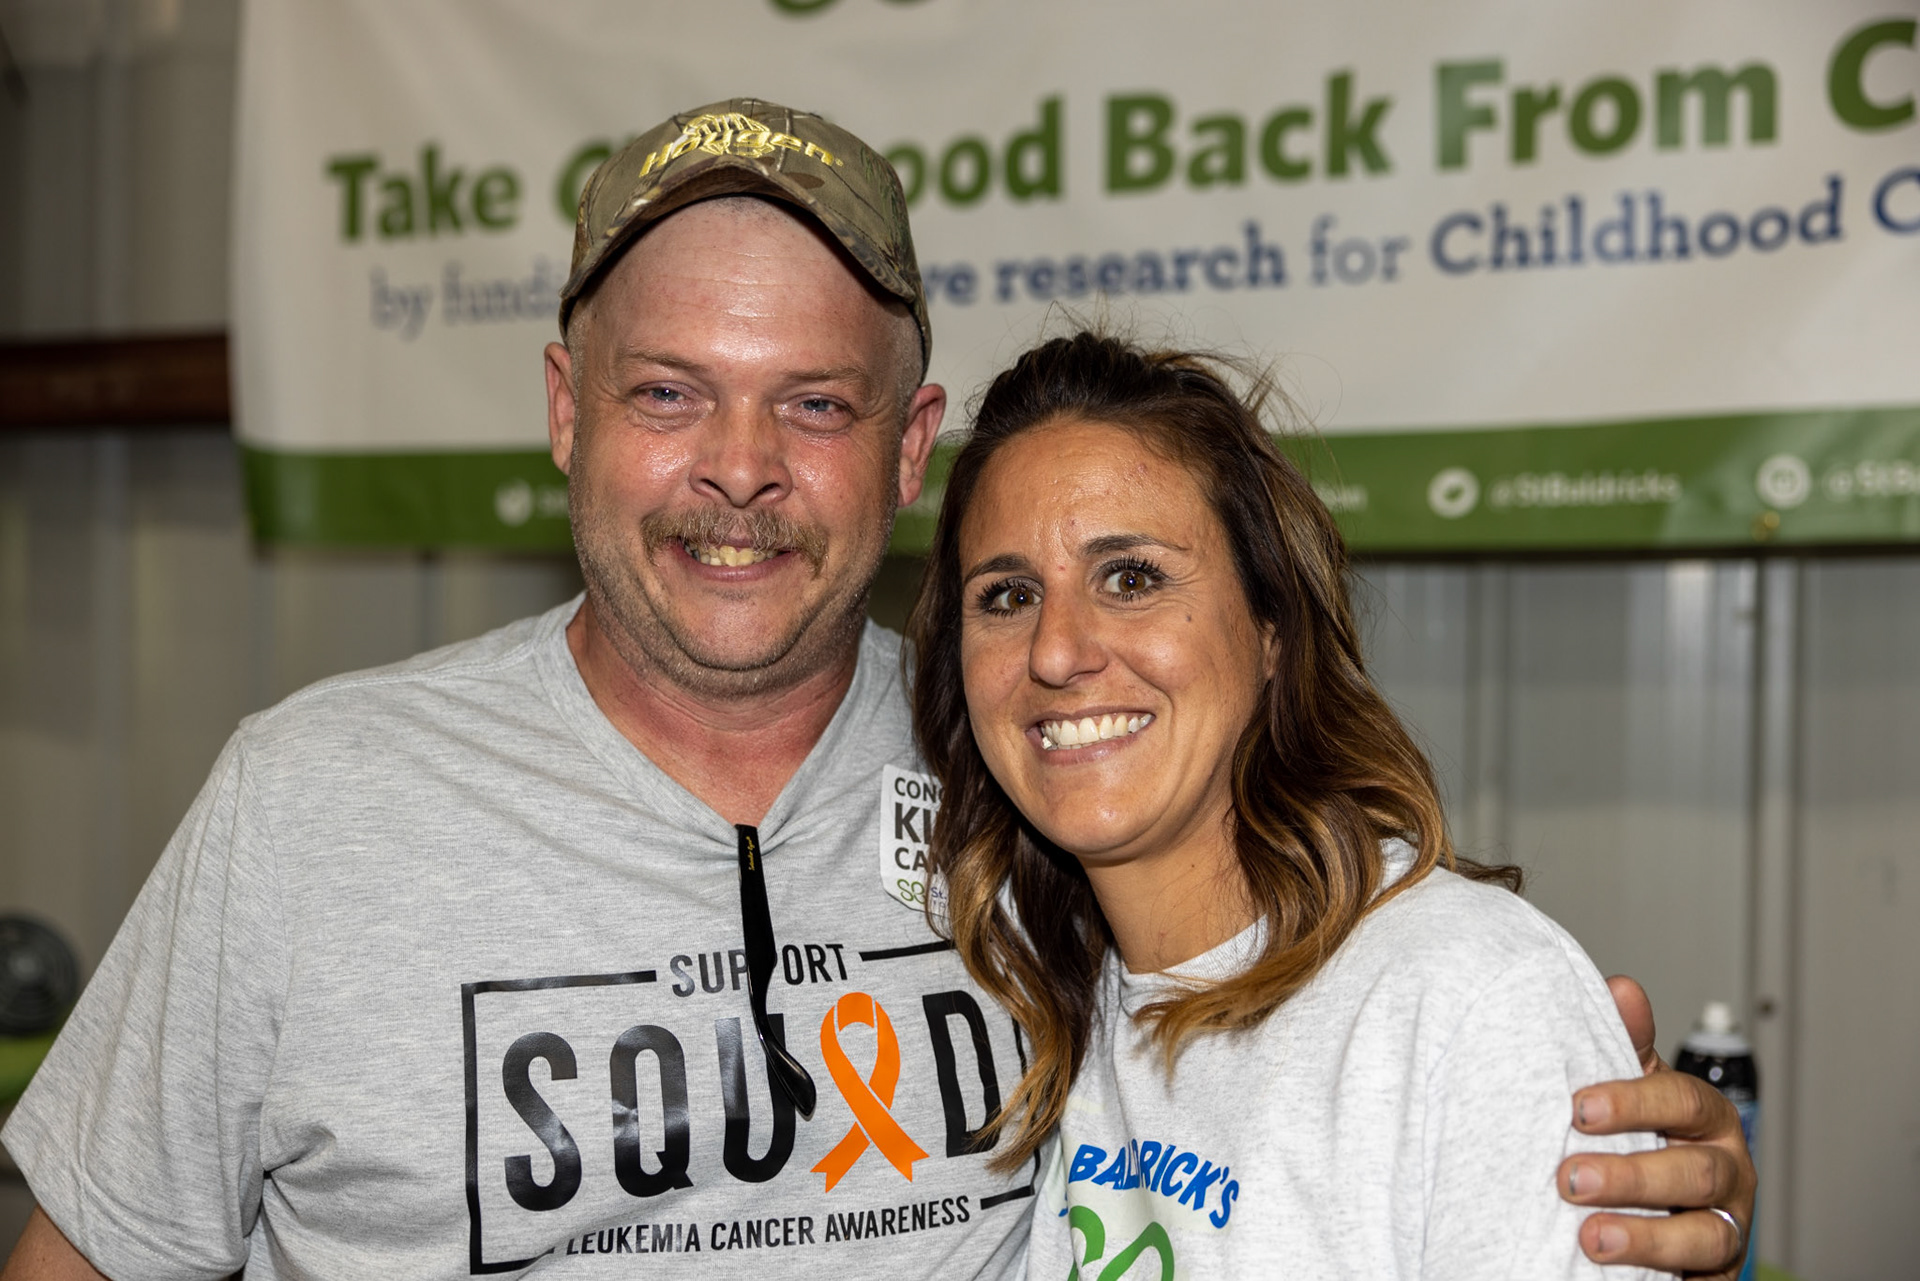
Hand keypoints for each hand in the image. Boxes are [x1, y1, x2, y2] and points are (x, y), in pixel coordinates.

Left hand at [1558, 976, 1756, 1278]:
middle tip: (1569, 1177)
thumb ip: (1624, 1045)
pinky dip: (1657, 1271)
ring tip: (1590, 1238)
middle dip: (1631, 1176)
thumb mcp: (1631, 1088)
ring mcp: (1724, 1226)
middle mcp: (1726, 1171)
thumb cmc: (1642, 1136)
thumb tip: (1622, 988)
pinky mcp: (1713, 1274)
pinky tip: (1610, 1269)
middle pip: (1694, 1172)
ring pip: (1703, 1234)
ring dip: (1645, 1238)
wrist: (1650, 1207)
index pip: (1681, 1101)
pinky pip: (1697, 1277)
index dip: (1632, 1103)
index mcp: (1706, 1117)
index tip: (1579, 1109)